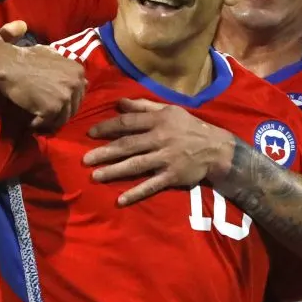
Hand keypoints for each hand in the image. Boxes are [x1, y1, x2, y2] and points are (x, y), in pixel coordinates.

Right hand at [0, 45, 86, 131]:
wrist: (10, 66)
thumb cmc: (27, 58)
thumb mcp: (53, 55)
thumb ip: (66, 67)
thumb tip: (74, 75)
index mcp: (78, 71)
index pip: (80, 93)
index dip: (68, 100)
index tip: (57, 103)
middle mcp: (76, 84)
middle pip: (73, 107)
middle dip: (61, 112)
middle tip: (47, 114)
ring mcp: (65, 97)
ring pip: (62, 118)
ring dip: (51, 121)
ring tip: (39, 119)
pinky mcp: (52, 108)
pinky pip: (48, 123)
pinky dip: (39, 124)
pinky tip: (31, 121)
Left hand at [83, 98, 234, 204]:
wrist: (216, 149)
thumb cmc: (189, 127)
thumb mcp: (169, 110)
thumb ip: (144, 106)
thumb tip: (119, 102)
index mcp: (158, 121)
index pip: (128, 123)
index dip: (108, 127)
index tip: (90, 133)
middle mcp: (160, 139)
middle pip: (127, 145)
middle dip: (105, 152)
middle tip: (84, 159)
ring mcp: (166, 159)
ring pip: (135, 165)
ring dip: (114, 171)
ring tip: (95, 176)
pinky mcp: (172, 176)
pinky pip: (151, 185)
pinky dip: (135, 193)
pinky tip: (120, 199)